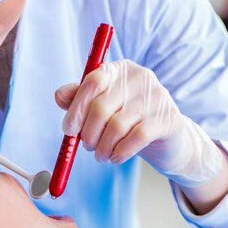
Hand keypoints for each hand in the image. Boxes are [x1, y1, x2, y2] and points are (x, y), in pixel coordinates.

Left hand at [55, 59, 223, 187]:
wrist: (167, 139)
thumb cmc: (128, 121)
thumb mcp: (102, 107)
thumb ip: (79, 99)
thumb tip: (59, 95)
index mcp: (120, 69)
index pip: (93, 81)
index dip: (76, 108)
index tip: (68, 130)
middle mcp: (140, 77)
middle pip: (101, 107)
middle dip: (88, 134)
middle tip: (87, 147)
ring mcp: (157, 97)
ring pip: (116, 126)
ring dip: (103, 148)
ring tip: (102, 155)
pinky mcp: (168, 119)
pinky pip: (135, 139)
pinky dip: (120, 153)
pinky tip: (116, 158)